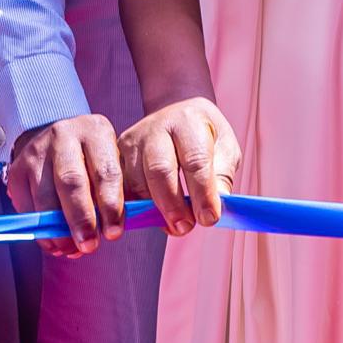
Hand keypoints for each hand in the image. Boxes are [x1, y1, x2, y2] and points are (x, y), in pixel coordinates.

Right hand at [7, 115, 125, 257]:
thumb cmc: (91, 156)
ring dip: (58, 231)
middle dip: (81, 220)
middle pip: (71, 182)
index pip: (105, 171)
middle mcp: (63, 136)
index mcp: (95, 131)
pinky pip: (26, 207)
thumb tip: (112, 230)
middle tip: (89, 245)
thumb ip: (113, 190)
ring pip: (45, 198)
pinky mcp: (16, 169)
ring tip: (71, 249)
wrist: (57, 137)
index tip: (114, 232)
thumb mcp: (110, 160)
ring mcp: (36, 151)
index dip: (110, 206)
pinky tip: (54, 242)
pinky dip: (40, 231)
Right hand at [119, 97, 239, 236]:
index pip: (195, 159)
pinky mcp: (117, 154)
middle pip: (160, 170)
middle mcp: (157, 127)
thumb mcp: (225, 148)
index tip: (210, 218)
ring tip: (174, 226)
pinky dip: (136, 208)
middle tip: (186, 227)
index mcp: (188, 121)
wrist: (177, 114)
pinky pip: (122, 187)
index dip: (202, 193)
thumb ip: (222, 175)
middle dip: (173, 204)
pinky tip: (152, 218)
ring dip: (154, 210)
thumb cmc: (205, 135)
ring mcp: (134, 140)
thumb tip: (214, 207)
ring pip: (137, 182)